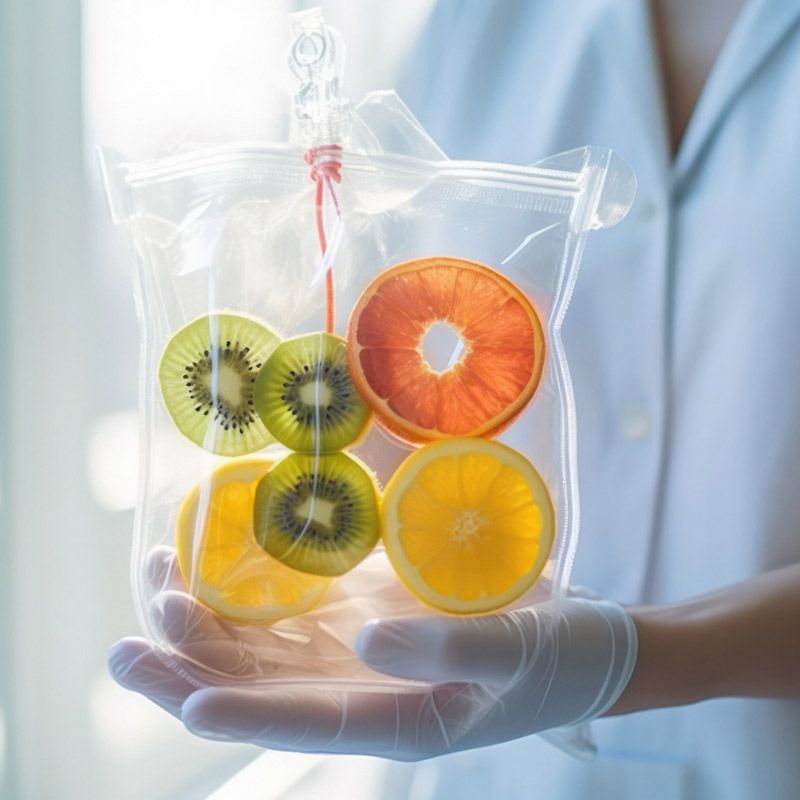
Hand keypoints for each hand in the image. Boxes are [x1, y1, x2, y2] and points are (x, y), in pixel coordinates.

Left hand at [109, 547, 636, 760]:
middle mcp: (361, 688)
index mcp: (397, 718)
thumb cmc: (559, 662)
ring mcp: (357, 649)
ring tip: (152, 590)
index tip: (186, 709)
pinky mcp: (364, 613)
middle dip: (191, 672)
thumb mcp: (515, 656)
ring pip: (264, 649)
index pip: (310, 723)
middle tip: (124, 651)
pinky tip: (212, 565)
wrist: (580, 641)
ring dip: (206, 627)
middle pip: (262, 690)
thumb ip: (447, 648)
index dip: (248, 720)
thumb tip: (368, 642)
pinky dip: (248, 591)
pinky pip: (294, 609)